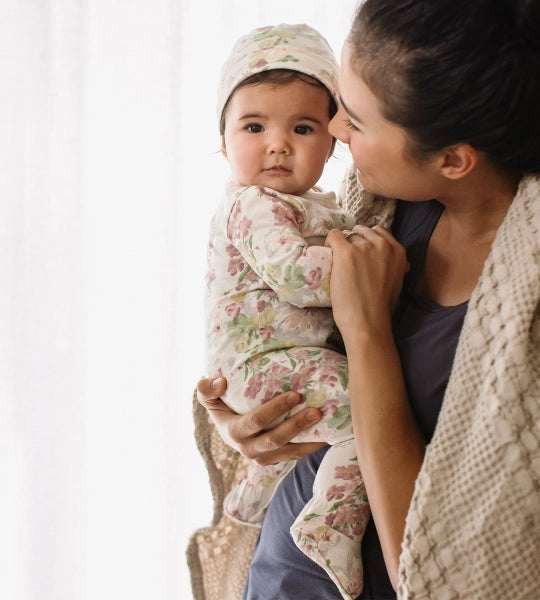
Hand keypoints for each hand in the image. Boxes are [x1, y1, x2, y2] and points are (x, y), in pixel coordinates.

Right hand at [196, 377, 325, 465]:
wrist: (227, 427)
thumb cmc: (221, 405)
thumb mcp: (208, 397)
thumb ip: (206, 388)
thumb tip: (221, 382)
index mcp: (234, 432)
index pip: (256, 422)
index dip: (275, 410)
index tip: (295, 395)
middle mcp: (249, 450)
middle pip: (276, 440)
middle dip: (297, 425)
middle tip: (316, 410)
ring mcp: (264, 457)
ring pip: (289, 452)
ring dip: (309, 439)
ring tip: (325, 423)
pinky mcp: (276, 459)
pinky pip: (296, 455)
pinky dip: (312, 446)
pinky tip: (327, 434)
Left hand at [326, 225, 408, 342]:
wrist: (367, 321)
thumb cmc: (381, 308)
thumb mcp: (398, 282)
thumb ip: (398, 268)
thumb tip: (403, 265)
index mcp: (398, 251)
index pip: (379, 232)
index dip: (367, 240)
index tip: (360, 251)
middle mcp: (382, 245)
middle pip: (362, 233)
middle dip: (354, 243)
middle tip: (348, 260)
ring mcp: (363, 247)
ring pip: (348, 236)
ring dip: (342, 246)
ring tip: (338, 262)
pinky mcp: (346, 252)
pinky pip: (334, 236)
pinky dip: (329, 242)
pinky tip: (328, 253)